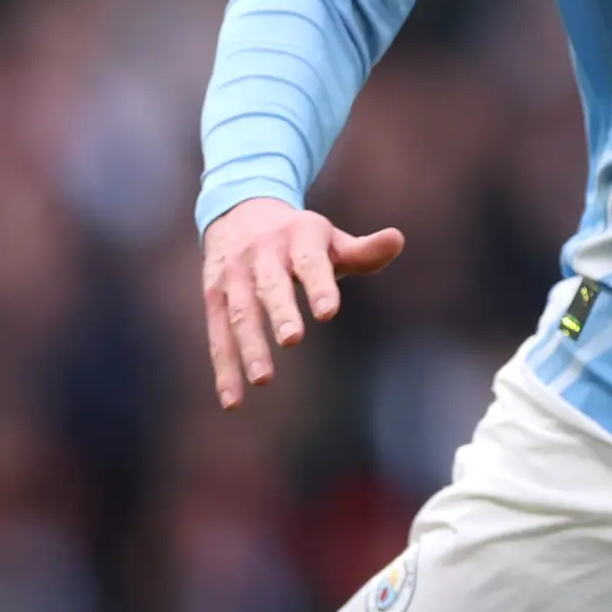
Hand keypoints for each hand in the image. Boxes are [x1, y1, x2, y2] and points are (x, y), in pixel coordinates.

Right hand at [202, 198, 404, 409]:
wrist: (239, 211)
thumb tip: (397, 240)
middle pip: (270, 285)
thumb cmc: (299, 237)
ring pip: (240, 313)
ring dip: (249, 346)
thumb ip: (364, 251)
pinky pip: (218, 335)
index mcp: (297, 237)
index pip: (309, 262)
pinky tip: (233, 400)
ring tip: (264, 379)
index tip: (328, 312)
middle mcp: (261, 254)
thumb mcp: (330, 239)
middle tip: (292, 340)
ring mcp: (234, 276)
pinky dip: (224, 369)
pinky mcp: (214, 297)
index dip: (319, 285)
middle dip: (280, 312)